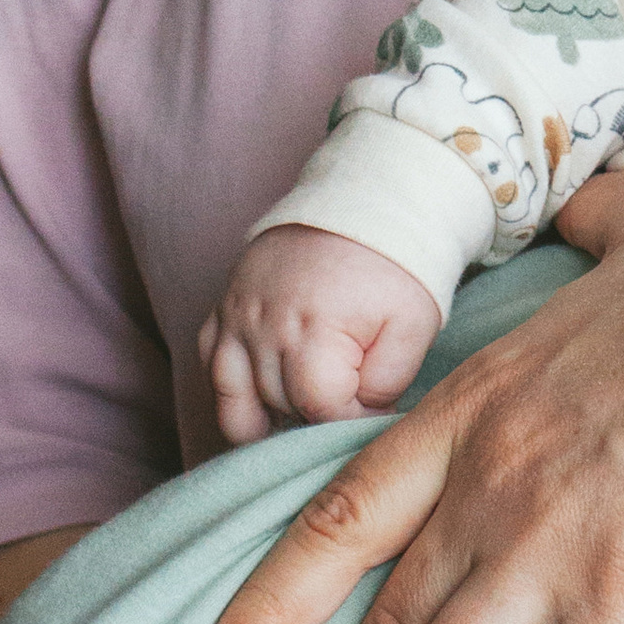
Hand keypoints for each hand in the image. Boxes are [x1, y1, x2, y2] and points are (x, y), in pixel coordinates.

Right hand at [199, 224, 442, 445]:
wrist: (363, 204)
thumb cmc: (393, 266)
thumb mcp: (413, 325)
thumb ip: (387, 382)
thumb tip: (362, 416)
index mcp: (313, 330)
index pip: (319, 409)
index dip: (352, 419)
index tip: (374, 406)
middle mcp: (263, 327)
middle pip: (279, 407)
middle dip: (317, 415)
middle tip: (348, 399)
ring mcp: (236, 317)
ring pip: (235, 400)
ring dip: (273, 413)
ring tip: (308, 406)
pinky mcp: (223, 309)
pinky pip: (211, 367)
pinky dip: (233, 390)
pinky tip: (265, 396)